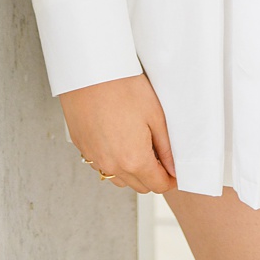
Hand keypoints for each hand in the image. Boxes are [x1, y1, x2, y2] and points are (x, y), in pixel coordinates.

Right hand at [59, 74, 175, 193]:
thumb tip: (173, 167)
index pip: (157, 186)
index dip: (171, 181)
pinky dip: (115, 162)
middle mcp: (112, 165)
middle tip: (163, 156)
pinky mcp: (83, 149)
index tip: (176, 172)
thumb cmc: (124, 89)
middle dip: (154, 177)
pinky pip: (103, 166)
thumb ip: (166, 147)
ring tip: (142, 147)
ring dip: (134, 172)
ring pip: (119, 179)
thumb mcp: (156, 116)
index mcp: (133, 160)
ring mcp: (95, 159)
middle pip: (139, 186)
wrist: (90, 74)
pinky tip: (122, 141)